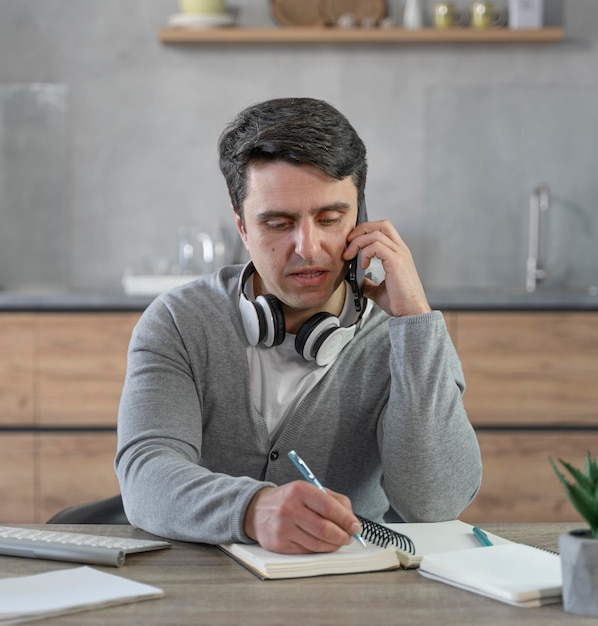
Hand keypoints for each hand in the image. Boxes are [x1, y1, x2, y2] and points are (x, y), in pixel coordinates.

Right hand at [243, 482, 362, 553]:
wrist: (257, 510)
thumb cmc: (288, 499)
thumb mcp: (309, 490)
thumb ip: (333, 500)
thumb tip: (351, 519)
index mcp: (300, 490)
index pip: (329, 507)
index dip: (346, 519)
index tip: (356, 526)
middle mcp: (289, 508)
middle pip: (325, 529)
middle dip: (343, 536)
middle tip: (349, 537)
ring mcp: (283, 528)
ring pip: (317, 544)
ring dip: (333, 545)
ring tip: (338, 541)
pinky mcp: (279, 544)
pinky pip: (307, 551)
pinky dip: (319, 550)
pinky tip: (322, 544)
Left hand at [344, 220, 430, 317]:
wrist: (411, 313)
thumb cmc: (400, 302)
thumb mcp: (380, 291)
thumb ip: (370, 284)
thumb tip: (361, 283)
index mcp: (398, 254)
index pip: (383, 229)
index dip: (365, 231)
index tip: (352, 243)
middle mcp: (401, 250)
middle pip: (381, 225)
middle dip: (361, 230)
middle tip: (348, 243)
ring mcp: (400, 255)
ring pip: (375, 234)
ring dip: (358, 242)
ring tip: (350, 255)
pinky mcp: (396, 262)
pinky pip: (376, 246)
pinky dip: (365, 253)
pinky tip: (363, 265)